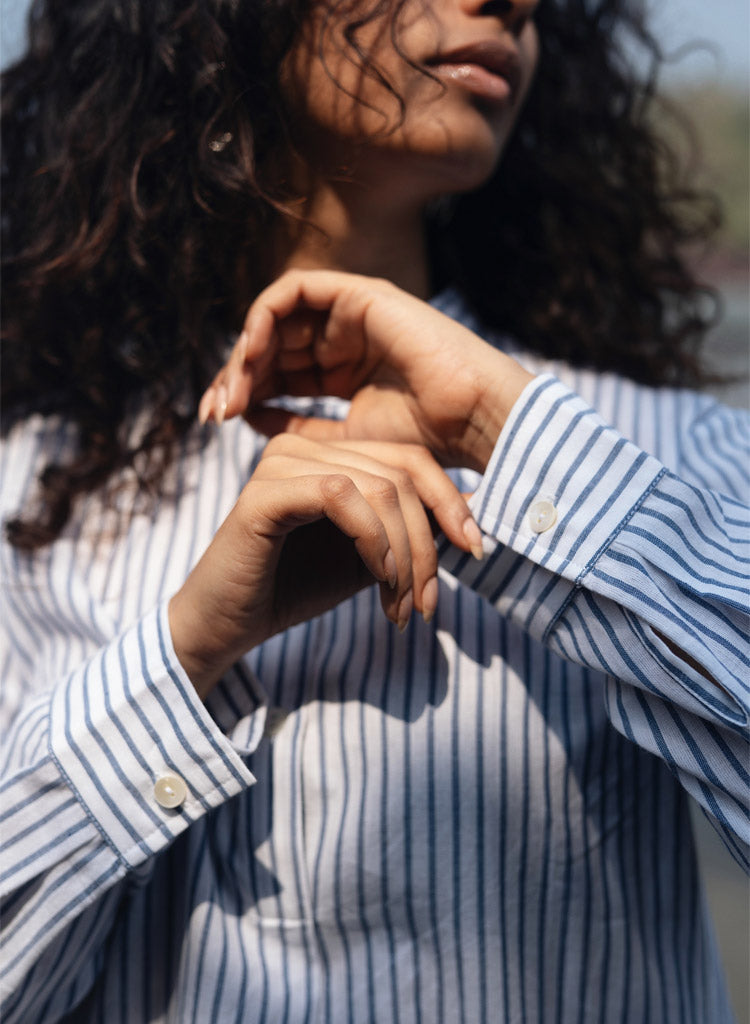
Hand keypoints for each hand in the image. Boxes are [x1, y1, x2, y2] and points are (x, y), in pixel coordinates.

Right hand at [168, 435, 482, 696]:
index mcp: (329, 454)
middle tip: (426, 604)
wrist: (228, 626)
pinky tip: (378, 582)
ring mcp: (282, 462)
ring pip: (379, 487)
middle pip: (401, 474)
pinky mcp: (264, 491)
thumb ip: (408, 533)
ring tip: (399, 608)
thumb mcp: (370, 559)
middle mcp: (304, 447)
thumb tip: (471, 517)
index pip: (409, 460)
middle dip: (427, 544)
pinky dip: (373, 543)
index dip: (449, 502)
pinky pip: (340, 497)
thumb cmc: (295, 590)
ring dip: (404, 555)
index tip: (474, 551)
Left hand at [200, 270, 533, 472]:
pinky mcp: (357, 292)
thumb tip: (246, 415)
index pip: (279, 372)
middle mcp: (343, 337)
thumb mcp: (344, 440)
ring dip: (246, 351)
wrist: (471, 420)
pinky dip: (265, 318)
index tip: (217, 421)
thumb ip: (298, 427)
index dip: (244, 391)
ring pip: (275, 319)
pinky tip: (252, 355)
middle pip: (271, 345)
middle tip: (213, 411)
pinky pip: (293, 291)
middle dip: (235, 375)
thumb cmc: (423, 439)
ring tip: (230, 391)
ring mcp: (350, 313)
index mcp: (343, 369)